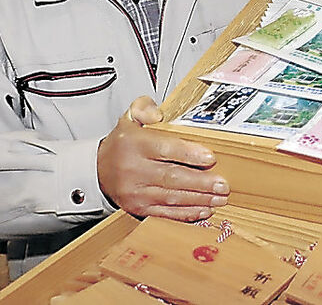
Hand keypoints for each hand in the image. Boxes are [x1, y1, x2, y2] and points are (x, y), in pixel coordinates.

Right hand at [97, 96, 228, 220]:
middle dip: (201, 182)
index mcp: (135, 144)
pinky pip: (165, 213)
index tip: (210, 157)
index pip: (165, 149)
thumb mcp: (130, 116)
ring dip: (199, 199)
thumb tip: (158, 114)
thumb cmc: (123, 143)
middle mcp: (134, 169)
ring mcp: (135, 192)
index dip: (189, 154)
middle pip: (172, 177)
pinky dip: (186, 213)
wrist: (97, 170)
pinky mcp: (137, 209)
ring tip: (220, 198)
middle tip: (223, 184)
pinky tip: (204, 210)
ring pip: (171, 197)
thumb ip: (144, 107)